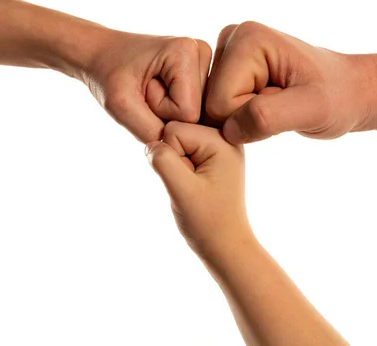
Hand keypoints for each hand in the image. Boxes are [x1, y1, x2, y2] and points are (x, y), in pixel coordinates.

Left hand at [74, 27, 211, 142]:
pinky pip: (194, 109)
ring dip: (168, 110)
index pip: (188, 113)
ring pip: (197, 113)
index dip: (159, 113)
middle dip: (166, 112)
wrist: (101, 54)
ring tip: (149, 88)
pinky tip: (160, 89)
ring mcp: (205, 62)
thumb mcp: (120, 106)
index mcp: (186, 51)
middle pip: (197, 113)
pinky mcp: (203, 72)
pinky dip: (173, 108)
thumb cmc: (107, 74)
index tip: (140, 91)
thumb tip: (183, 156)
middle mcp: (202, 52)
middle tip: (143, 90)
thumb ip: (151, 132)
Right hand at [145, 121, 250, 254]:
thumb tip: (150, 143)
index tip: (191, 182)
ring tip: (194, 187)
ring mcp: (218, 146)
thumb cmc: (208, 222)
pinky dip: (180, 169)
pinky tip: (194, 185)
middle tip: (192, 186)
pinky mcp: (211, 156)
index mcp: (223, 140)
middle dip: (174, 160)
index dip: (172, 158)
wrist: (225, 246)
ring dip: (176, 166)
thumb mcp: (182, 190)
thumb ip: (163, 161)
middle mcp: (224, 136)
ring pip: (175, 142)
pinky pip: (181, 151)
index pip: (173, 130)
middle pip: (174, 132)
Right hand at [205, 21, 369, 143]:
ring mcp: (226, 53)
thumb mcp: (312, 109)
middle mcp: (230, 38)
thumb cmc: (338, 97)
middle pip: (210, 106)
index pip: (219, 103)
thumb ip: (268, 117)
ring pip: (212, 110)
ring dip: (245, 118)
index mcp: (247, 38)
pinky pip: (216, 109)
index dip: (250, 117)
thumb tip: (228, 129)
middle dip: (246, 117)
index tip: (283, 105)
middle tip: (281, 105)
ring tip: (277, 104)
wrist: (349, 92)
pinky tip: (266, 104)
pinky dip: (242, 117)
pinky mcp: (227, 68)